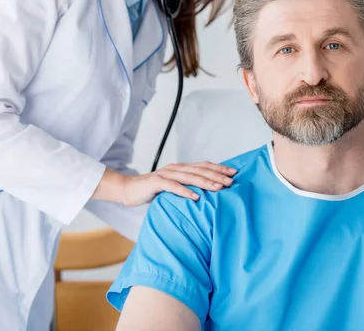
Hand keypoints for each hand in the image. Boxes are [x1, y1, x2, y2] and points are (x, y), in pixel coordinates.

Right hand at [92, 162, 236, 206]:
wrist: (128, 190)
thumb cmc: (153, 191)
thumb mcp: (174, 187)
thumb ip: (188, 187)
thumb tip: (208, 193)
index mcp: (182, 168)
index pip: (204, 166)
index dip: (219, 168)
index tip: (234, 173)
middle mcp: (176, 168)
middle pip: (200, 170)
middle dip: (217, 175)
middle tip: (232, 181)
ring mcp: (166, 174)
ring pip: (190, 177)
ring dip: (205, 182)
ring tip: (219, 188)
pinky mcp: (156, 183)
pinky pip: (173, 187)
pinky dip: (185, 191)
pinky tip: (196, 197)